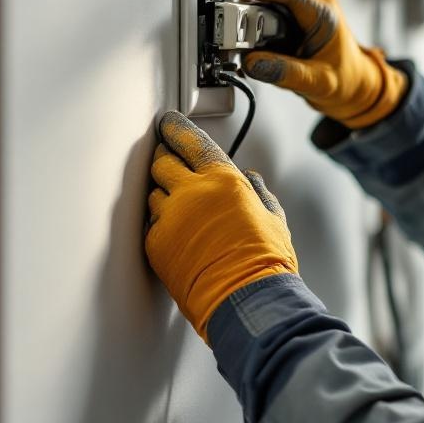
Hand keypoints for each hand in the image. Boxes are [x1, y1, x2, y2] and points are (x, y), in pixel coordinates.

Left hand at [146, 111, 297, 341]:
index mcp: (222, 179)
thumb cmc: (263, 261)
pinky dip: (161, 223)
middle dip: (166, 160)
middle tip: (171, 163)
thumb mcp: (273, 216)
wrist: (245, 299)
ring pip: (152, 193)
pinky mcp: (155, 244)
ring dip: (163, 194)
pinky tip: (177, 233)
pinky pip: (151, 223)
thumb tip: (250, 180)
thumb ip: (257, 191)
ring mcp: (169, 218)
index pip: (188, 139)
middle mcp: (191, 192)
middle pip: (161, 162)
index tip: (167, 122)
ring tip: (180, 208)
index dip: (174, 127)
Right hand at [233, 0, 406, 128]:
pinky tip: (244, 37)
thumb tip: (254, 63)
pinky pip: (270, 11)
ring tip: (234, 28)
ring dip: (251, 10)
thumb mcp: (319, 82)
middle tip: (229, 16)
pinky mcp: (294, 18)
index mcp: (325, 15)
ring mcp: (304, 10)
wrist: (354, 85)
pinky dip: (254, 21)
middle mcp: (316, 5)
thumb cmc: (345, 80)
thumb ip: (287, 73)